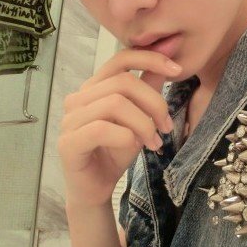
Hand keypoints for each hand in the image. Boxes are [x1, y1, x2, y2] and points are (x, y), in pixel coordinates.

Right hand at [57, 49, 181, 207]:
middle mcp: (79, 98)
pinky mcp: (68, 143)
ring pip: (115, 104)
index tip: (177, 70)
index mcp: (95, 87)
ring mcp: (70, 119)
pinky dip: (125, 137)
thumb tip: (168, 60)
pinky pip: (101, 129)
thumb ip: (148, 88)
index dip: (150, 59)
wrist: (96, 188)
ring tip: (154, 142)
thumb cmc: (116, 150)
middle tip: (167, 127)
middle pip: (123, 82)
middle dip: (154, 103)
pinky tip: (133, 147)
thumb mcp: (139, 116)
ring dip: (143, 124)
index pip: (121, 58)